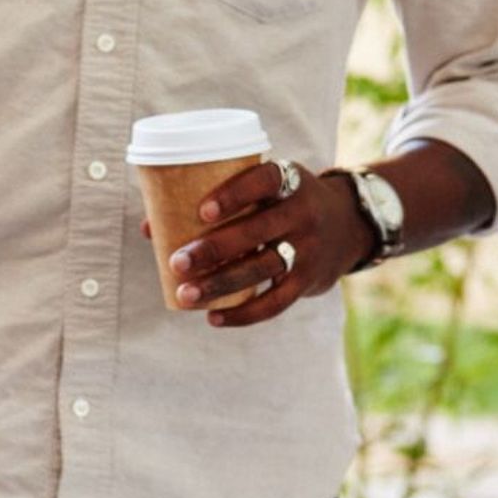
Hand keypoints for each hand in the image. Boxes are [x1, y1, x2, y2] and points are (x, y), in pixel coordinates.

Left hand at [162, 161, 377, 326]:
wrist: (347, 225)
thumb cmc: (280, 204)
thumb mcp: (262, 191)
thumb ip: (214, 203)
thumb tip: (150, 228)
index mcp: (288, 181)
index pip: (264, 180)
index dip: (235, 194)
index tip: (202, 210)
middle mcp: (303, 212)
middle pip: (257, 231)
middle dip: (214, 248)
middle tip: (176, 262)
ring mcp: (309, 248)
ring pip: (262, 268)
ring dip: (220, 284)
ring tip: (184, 294)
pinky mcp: (309, 280)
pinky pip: (276, 302)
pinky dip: (244, 314)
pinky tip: (213, 318)